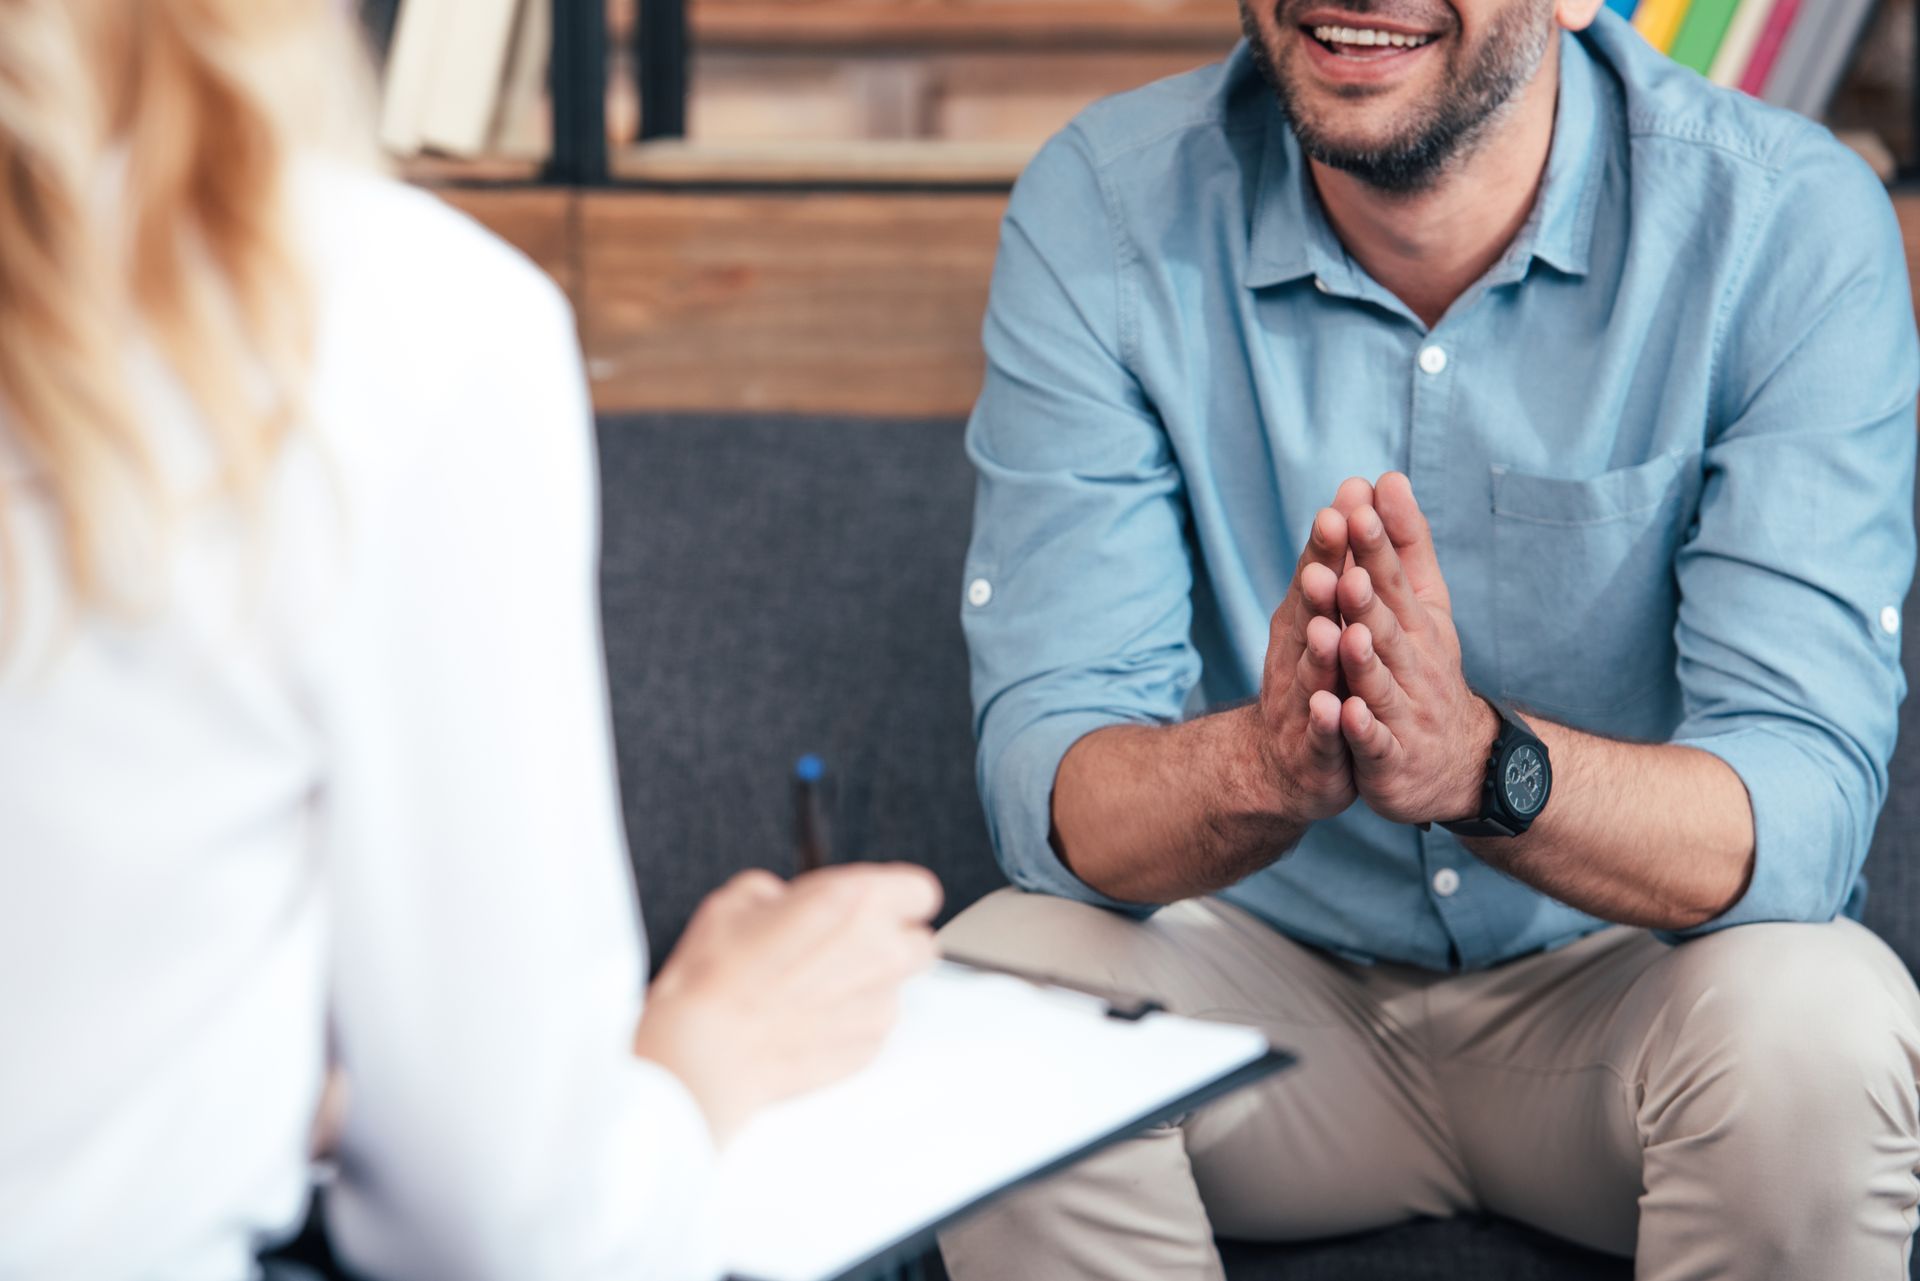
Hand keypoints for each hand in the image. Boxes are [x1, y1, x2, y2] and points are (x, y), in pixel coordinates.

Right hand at [632, 863, 941, 1143]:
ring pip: (896, 986)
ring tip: (812, 990)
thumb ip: (784, 893)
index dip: (896, 898)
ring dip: (867, 984)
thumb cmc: (715, 978)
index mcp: (855, 901)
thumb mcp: (737, 901)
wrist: (703, 1056)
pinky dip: (851, 1021)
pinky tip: (807, 1021)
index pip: (919, 891)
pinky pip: (875, 1025)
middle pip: (918, 941)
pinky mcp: (870, 1047)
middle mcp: (880, 950)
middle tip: (843, 947)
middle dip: (889, 942)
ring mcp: (880, 1004)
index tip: (877, 906)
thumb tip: (789, 902)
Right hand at [1244, 476, 1375, 822]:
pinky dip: (1327, 723)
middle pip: (1311, 614)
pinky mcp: (1315, 749)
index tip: (1344, 501)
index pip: (1320, 573)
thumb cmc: (1318, 676)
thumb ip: (1343, 557)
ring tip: (1332, 629)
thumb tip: (1358, 486)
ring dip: (1322, 651)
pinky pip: (1322, 735)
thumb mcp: (1328, 613)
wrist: (1288, 763)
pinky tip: (1333, 710)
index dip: (1330, 542)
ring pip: (1314, 673)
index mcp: (1308, 619)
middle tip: (1332, 546)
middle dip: (1322, 580)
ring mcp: (1303, 702)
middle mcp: (1298, 654)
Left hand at [1333, 473, 1497, 825]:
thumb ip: (1403, 545)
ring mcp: (1403, 710)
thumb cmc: (1426, 669)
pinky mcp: (1389, 755)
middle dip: (1363, 597)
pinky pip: (1374, 742)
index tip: (1357, 505)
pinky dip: (1360, 729)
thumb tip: (1387, 478)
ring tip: (1344, 632)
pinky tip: (1343, 714)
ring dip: (1361, 658)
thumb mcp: (1422, 604)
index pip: (1391, 576)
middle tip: (1343, 565)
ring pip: (1378, 682)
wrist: (1456, 761)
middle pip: (1384, 626)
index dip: (1375, 544)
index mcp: (1414, 623)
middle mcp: (1413, 662)